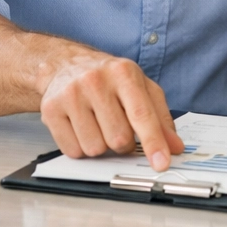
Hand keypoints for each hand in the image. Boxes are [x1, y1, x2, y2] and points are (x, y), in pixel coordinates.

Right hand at [39, 51, 184, 169]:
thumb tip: (174, 147)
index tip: (161, 163)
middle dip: (123, 143)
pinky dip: (81, 147)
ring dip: (101, 146)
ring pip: (95, 148)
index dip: (154, 142)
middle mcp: (95, 81)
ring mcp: (71, 94)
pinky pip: (72, 150)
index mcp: (123, 73)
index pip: (142, 114)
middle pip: (118, 138)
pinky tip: (81, 128)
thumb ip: (161, 117)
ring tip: (98, 125)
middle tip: (118, 127)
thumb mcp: (140, 88)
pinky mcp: (51, 110)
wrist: (65, 64)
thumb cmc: (108, 78)